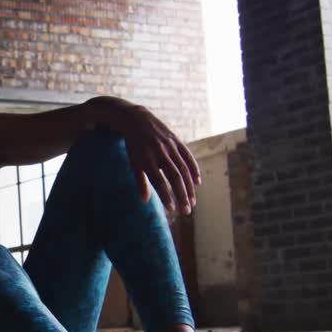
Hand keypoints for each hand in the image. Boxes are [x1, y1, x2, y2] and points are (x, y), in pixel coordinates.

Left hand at [92, 97, 201, 214]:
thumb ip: (140, 181)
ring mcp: (170, 145)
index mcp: (146, 159)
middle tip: (186, 211)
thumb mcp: (133, 162)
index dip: (166, 196)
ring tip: (192, 202)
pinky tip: (197, 183)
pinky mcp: (176, 140)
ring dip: (189, 187)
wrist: (137, 119)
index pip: (159, 181)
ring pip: (183, 169)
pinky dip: (194, 169)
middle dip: (181, 195)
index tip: (171, 210)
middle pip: (174, 177)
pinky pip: (188, 156)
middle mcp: (159, 152)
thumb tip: (144, 201)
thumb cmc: (134, 145)